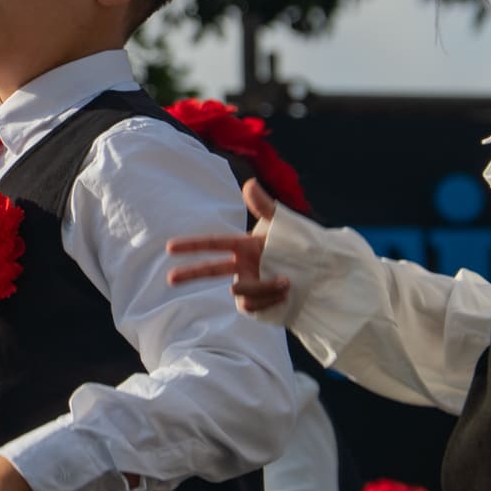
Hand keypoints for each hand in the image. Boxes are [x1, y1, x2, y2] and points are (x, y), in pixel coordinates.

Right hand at [164, 178, 290, 312]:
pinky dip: (270, 301)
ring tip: (286, 282)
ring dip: (263, 288)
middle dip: (190, 273)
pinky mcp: (258, 305)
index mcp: (243, 247)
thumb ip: (264, 206)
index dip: (191, 246)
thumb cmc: (300, 243)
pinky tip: (286, 294)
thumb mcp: (283, 224)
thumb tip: (249, 183)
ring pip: (241, 293)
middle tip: (170, 278)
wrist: (320, 271)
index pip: (213, 244)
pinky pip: (254, 307)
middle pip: (210, 271)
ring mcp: (248, 287)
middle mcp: (242, 267)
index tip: (170, 247)